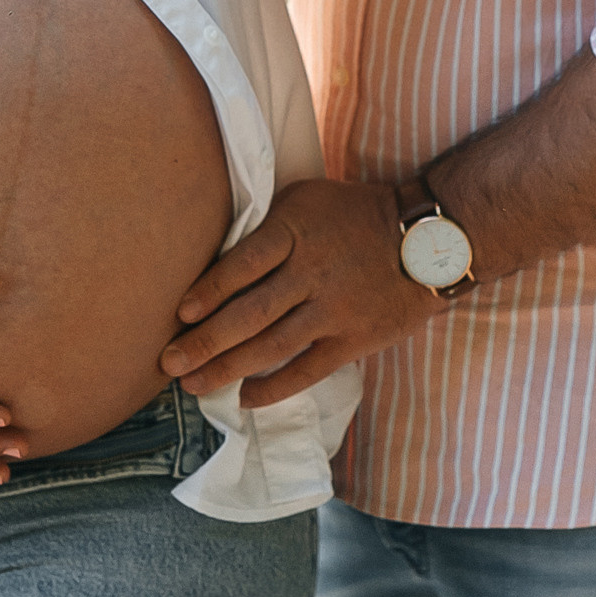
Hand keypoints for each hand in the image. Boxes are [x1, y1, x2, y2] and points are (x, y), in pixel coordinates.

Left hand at [159, 178, 435, 411]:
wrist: (427, 238)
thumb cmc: (352, 214)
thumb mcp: (304, 199)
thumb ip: (263, 225)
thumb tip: (211, 257)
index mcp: (295, 229)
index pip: (241, 264)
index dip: (208, 292)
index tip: (179, 315)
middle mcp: (312, 271)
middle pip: (249, 313)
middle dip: (204, 342)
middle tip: (169, 363)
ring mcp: (334, 309)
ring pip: (272, 346)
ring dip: (227, 369)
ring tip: (194, 385)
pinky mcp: (354, 339)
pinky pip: (307, 369)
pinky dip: (274, 387)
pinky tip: (245, 398)